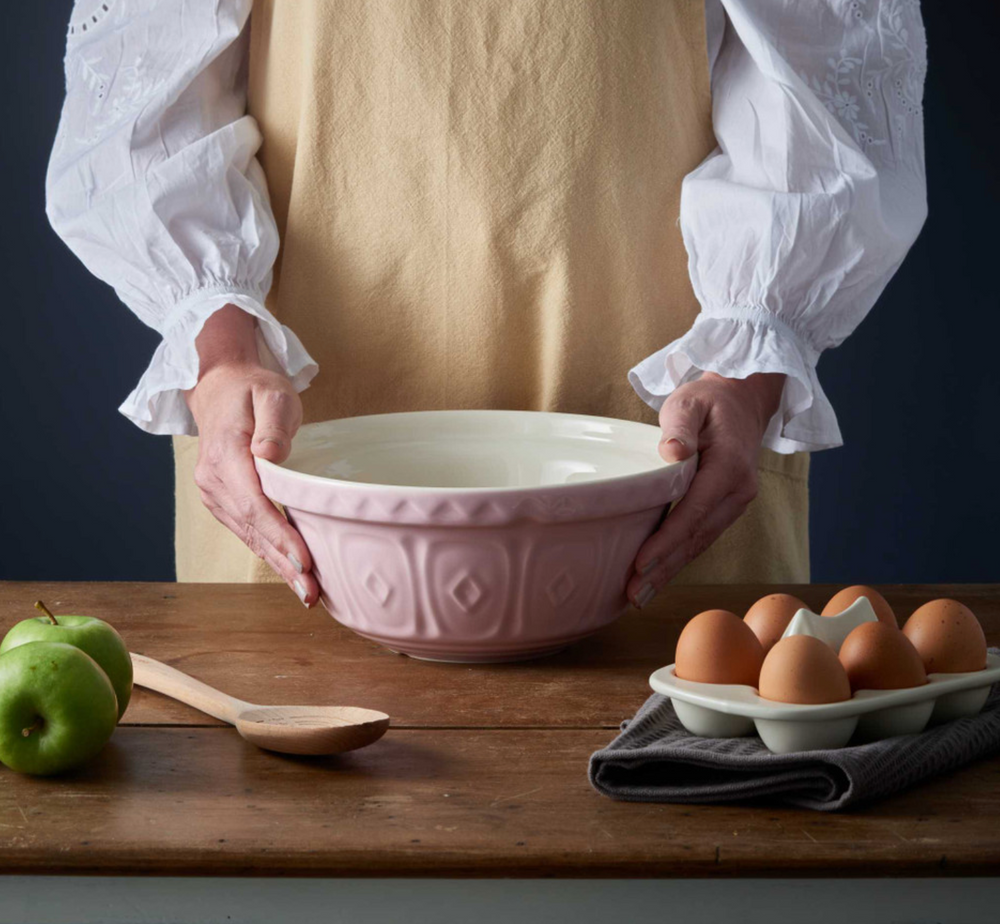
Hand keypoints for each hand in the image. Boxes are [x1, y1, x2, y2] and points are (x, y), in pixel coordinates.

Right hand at [183, 305, 318, 605]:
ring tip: (308, 593)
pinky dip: (270, 553)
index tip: (304, 561)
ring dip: (279, 566)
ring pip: (250, 537)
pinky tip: (292, 572)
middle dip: (284, 563)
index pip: (255, 504)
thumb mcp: (272, 393)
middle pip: (253, 530)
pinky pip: (249, 532)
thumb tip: (270, 454)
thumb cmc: (253, 390)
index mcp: (225, 456)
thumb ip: (274, 423)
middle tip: (312, 594)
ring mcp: (215, 494)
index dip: (280, 536)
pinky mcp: (224, 502)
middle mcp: (214, 481)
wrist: (220, 389)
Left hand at [627, 372, 785, 607]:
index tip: (641, 563)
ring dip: (670, 571)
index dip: (668, 540)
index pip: (694, 510)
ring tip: (639, 595)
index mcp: (730, 465)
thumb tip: (672, 452)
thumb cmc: (709, 400)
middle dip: (665, 568)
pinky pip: (701, 537)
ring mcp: (736, 503)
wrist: (741, 401)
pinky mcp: (726, 508)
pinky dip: (679, 558)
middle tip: (633, 594)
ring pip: (700, 543)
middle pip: (697, 537)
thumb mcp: (690, 401)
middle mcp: (739, 490)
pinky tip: (656, 576)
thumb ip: (680, 424)